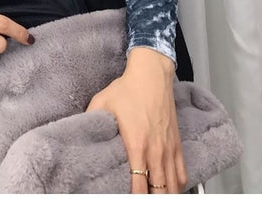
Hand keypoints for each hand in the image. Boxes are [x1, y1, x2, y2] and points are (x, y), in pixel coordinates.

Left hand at [85, 47, 187, 193]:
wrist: (151, 75)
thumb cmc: (128, 88)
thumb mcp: (101, 102)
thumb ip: (90, 119)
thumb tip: (79, 131)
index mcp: (137, 144)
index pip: (139, 184)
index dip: (134, 197)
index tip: (127, 198)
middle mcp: (156, 150)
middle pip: (159, 190)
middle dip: (151, 197)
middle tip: (141, 197)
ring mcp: (168, 148)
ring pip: (173, 185)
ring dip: (164, 193)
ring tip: (154, 195)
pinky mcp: (177, 143)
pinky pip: (182, 172)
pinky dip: (177, 184)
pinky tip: (170, 188)